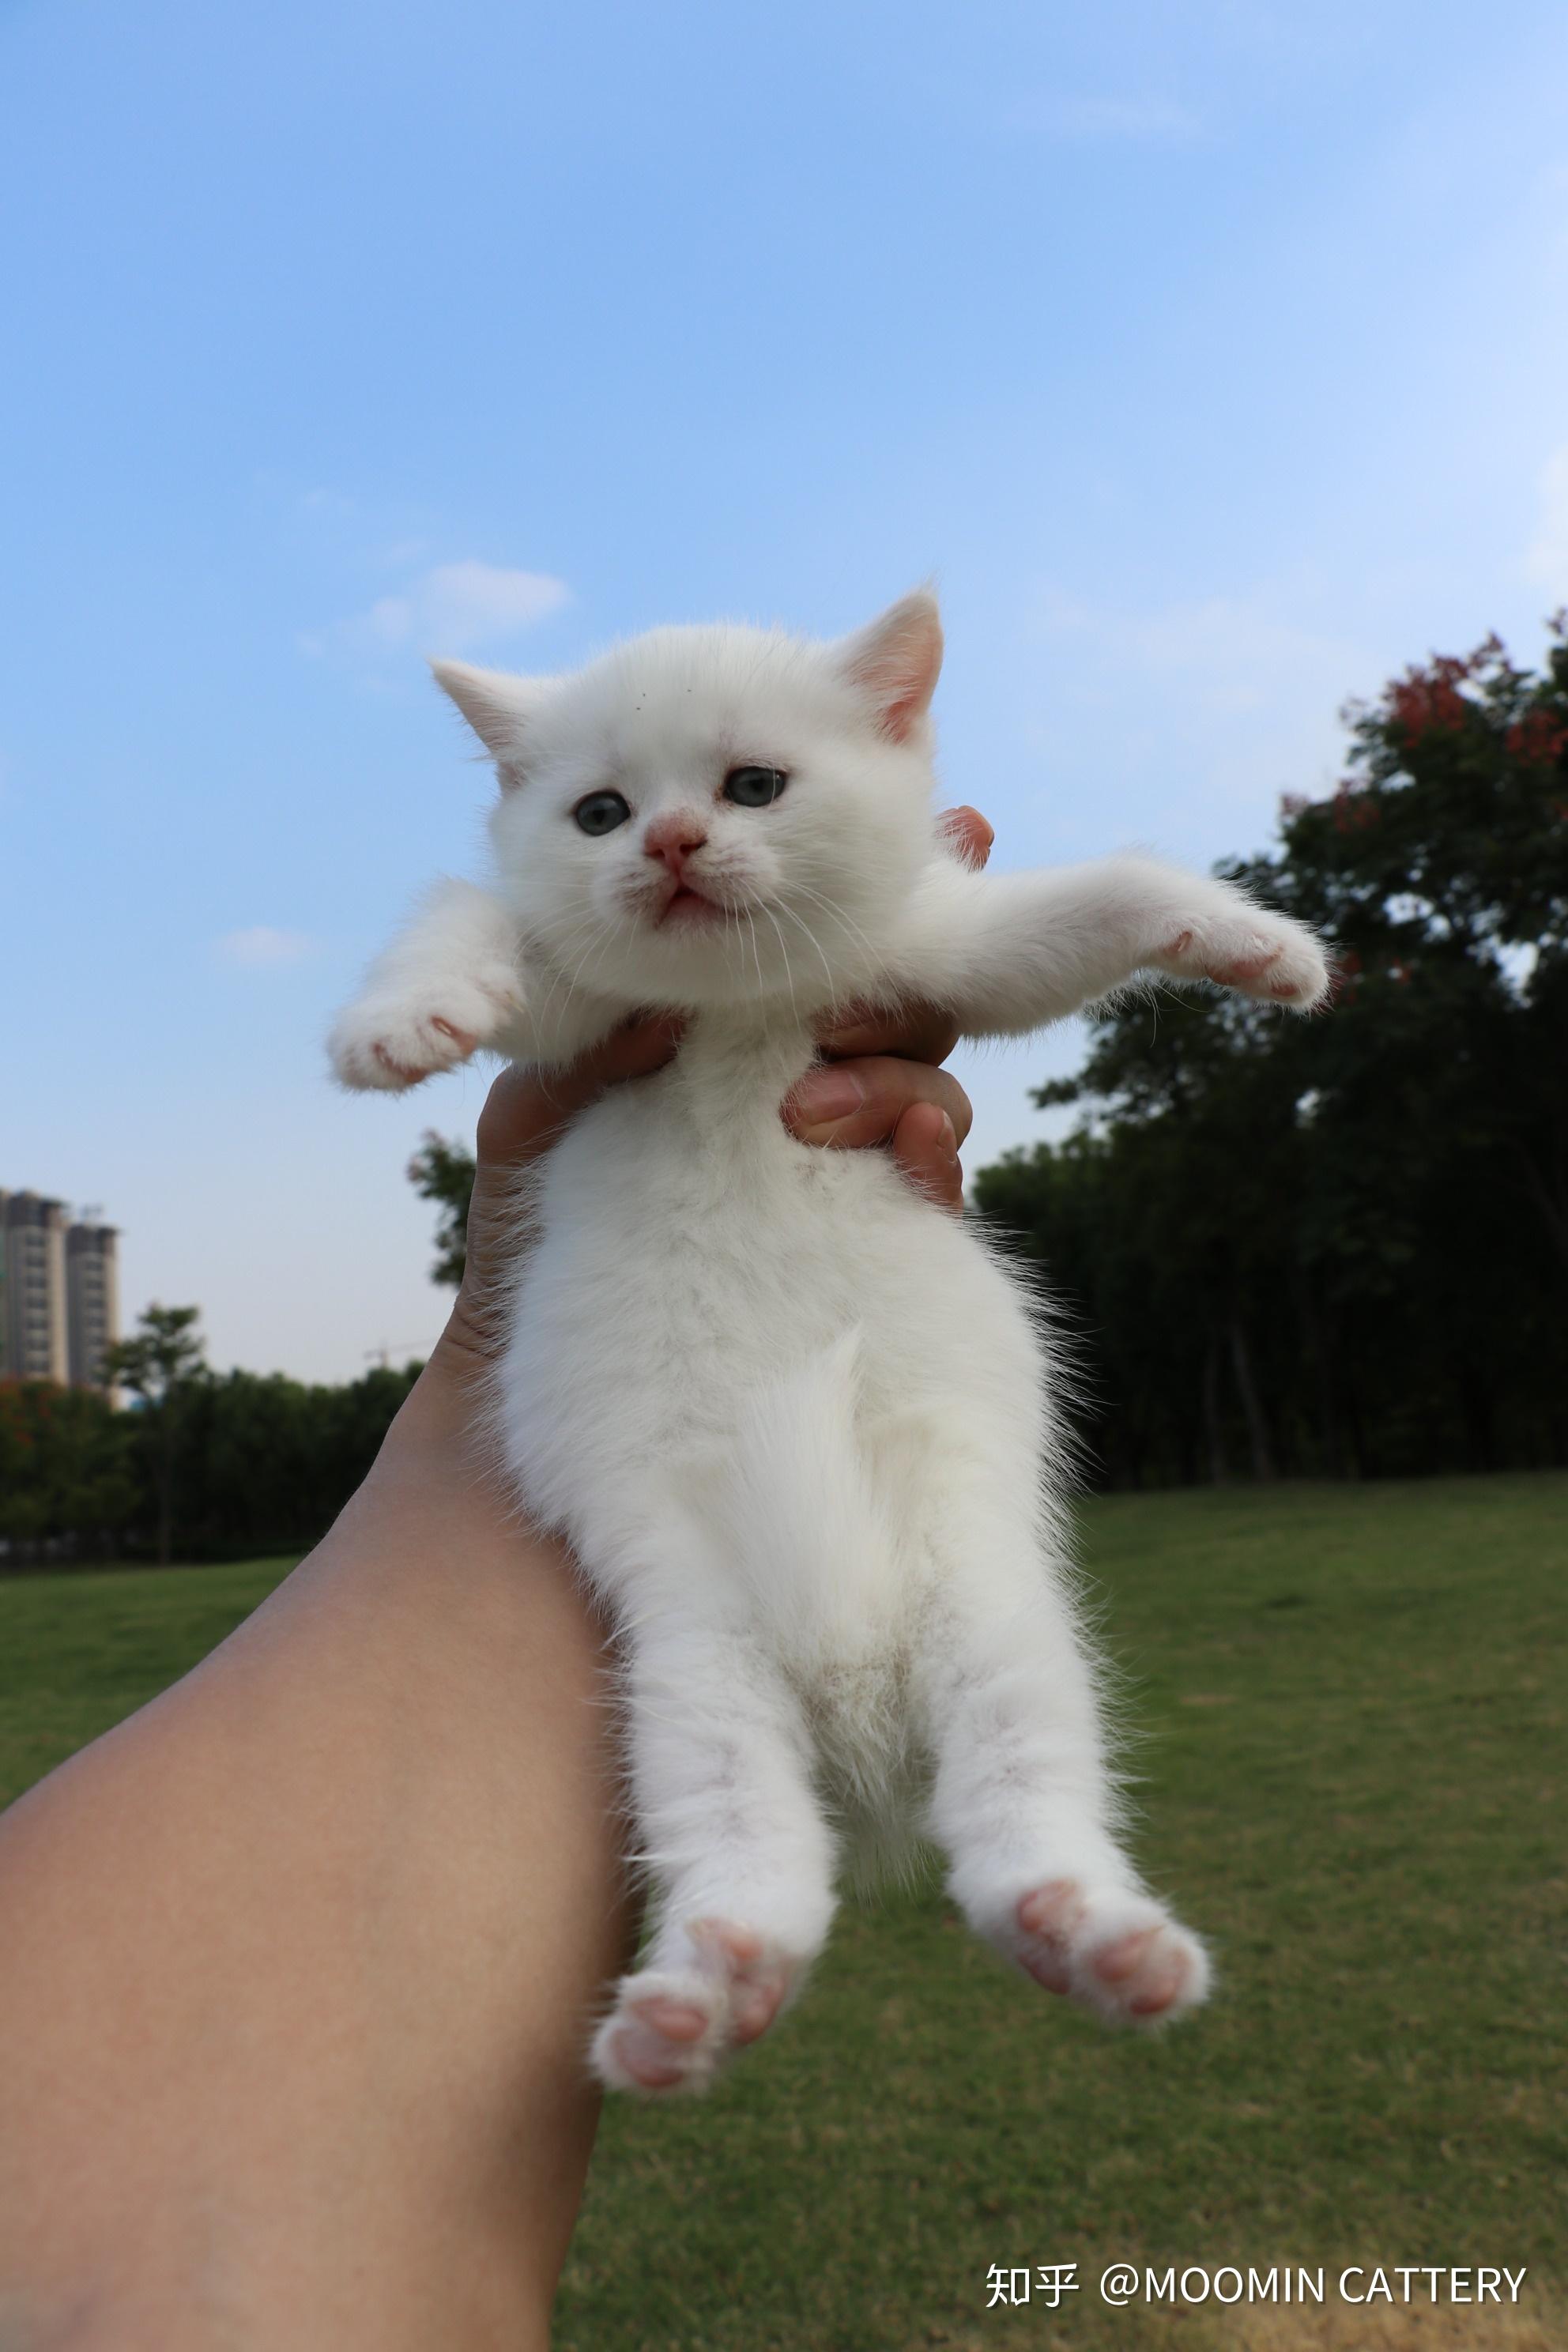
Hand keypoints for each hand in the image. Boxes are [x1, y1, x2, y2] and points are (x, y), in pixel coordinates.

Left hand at [442, 804, 991, 1365]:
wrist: (533, 1362)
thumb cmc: (532, 1219)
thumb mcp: (536, 1115)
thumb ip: (591, 1053)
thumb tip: (671, 1014)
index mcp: (740, 1038)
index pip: (826, 955)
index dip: (889, 897)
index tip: (953, 830)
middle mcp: (806, 1089)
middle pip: (900, 1011)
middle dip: (891, 991)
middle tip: (839, 1016)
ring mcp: (845, 1169)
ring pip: (928, 1088)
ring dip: (892, 1076)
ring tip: (807, 1108)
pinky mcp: (869, 1248)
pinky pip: (932, 1186)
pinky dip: (930, 1152)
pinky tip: (908, 1144)